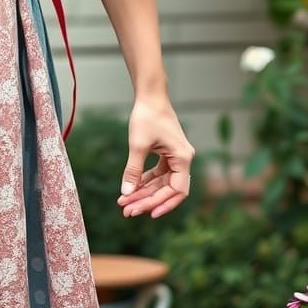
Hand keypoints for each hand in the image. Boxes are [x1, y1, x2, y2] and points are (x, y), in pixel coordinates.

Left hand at [116, 96, 194, 219]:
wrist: (150, 95)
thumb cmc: (146, 116)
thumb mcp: (137, 145)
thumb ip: (133, 170)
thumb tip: (126, 193)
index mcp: (183, 158)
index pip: (177, 191)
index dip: (163, 204)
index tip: (146, 213)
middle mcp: (183, 160)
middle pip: (167, 189)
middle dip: (147, 200)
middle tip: (127, 210)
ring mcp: (176, 157)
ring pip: (162, 183)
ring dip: (144, 192)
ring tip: (125, 202)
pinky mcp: (167, 153)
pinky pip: (159, 174)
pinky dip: (145, 181)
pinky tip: (131, 188)